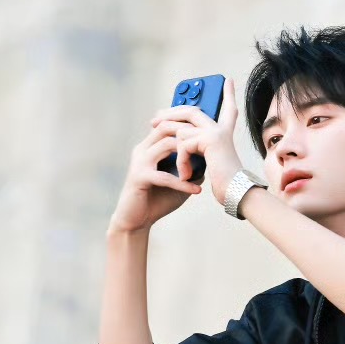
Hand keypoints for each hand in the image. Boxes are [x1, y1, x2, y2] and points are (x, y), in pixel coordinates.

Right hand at [109, 117, 204, 235]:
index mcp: (150, 147)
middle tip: (208, 138)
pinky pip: (165, 176)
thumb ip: (190, 168)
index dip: (186, 122)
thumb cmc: (156, 200)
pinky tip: (196, 191)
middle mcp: (143, 150)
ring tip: (204, 163)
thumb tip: (209, 160)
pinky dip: (183, 183)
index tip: (206, 125)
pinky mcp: (139, 178)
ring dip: (187, 154)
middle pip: (166, 127)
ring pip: (166, 145)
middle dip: (188, 130)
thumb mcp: (177, 181)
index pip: (168, 124)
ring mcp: (140, 162)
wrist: (135, 221)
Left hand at [149, 77, 243, 210]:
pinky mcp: (210, 140)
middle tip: (154, 120)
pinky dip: (180, 161)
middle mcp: (221, 129)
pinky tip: (185, 175)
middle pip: (191, 110)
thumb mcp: (210, 161)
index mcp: (223, 133)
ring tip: (178, 168)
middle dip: (170, 113)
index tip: (228, 81)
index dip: (228, 94)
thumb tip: (177, 135)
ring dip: (173, 149)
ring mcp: (215, 132)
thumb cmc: (224, 183)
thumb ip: (199, 147)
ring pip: (181, 129)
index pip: (228, 109)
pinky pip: (183, 144)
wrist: (236, 193)